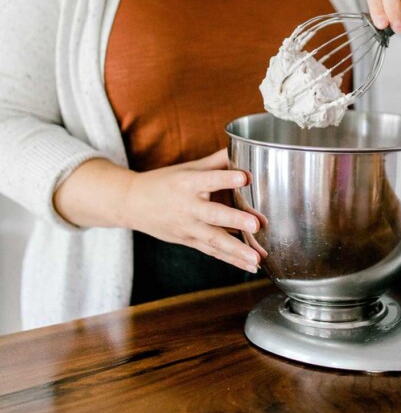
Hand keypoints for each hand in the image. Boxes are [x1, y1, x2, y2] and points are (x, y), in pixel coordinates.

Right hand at [54, 150, 267, 274]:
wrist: (132, 204)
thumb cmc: (164, 182)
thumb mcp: (188, 168)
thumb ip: (216, 161)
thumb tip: (241, 147)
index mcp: (187, 183)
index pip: (209, 180)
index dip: (226, 178)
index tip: (245, 177)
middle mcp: (187, 207)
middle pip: (213, 215)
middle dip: (235, 220)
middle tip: (256, 224)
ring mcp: (187, 227)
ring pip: (213, 240)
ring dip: (237, 251)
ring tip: (257, 259)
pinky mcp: (188, 241)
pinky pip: (212, 252)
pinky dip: (231, 260)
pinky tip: (251, 266)